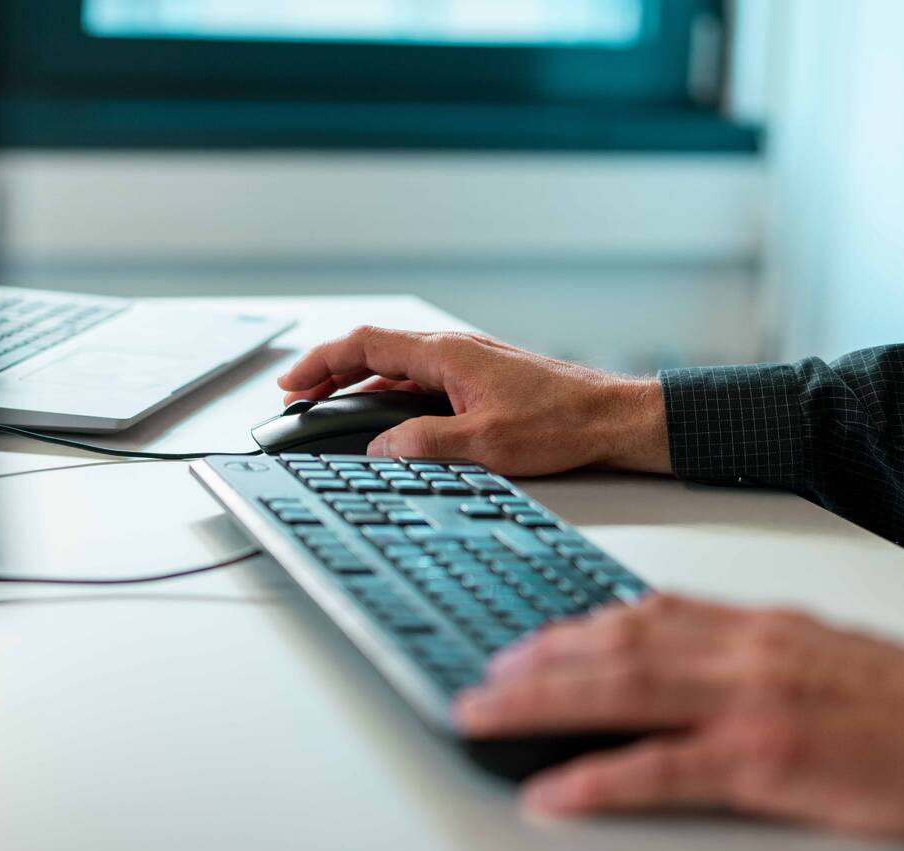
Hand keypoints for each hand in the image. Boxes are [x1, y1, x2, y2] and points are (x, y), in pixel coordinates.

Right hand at [277, 326, 668, 475]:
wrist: (612, 418)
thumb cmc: (561, 423)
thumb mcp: (485, 443)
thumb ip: (424, 445)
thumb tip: (380, 451)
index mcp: (446, 354)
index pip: (366, 345)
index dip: (321, 362)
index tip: (291, 382)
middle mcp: (452, 351)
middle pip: (374, 352)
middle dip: (329, 372)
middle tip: (298, 397)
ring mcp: (466, 365)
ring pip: (396, 367)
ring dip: (358, 385)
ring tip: (329, 408)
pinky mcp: (479, 381)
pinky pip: (419, 382)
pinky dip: (389, 395)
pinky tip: (384, 419)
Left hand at [454, 595, 903, 838]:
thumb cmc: (899, 699)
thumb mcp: (810, 648)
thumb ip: (737, 646)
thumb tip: (668, 649)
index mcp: (751, 625)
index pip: (642, 613)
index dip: (574, 627)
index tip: (530, 640)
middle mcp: (739, 651)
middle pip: (614, 646)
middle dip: (538, 660)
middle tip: (486, 676)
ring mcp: (748, 703)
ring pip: (620, 691)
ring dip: (542, 702)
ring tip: (487, 714)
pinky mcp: (764, 761)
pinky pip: (662, 770)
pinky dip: (599, 778)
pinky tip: (554, 789)